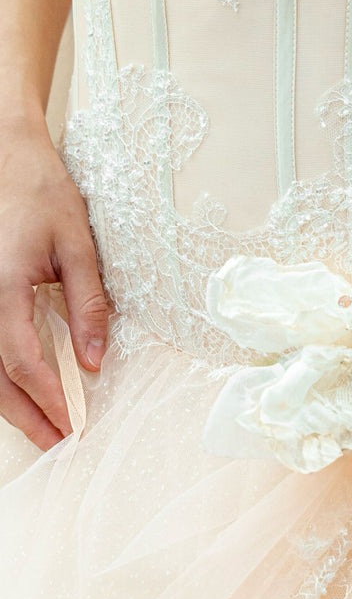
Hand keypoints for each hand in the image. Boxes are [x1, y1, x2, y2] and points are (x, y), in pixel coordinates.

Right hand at [0, 118, 108, 450]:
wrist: (6, 156)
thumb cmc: (42, 193)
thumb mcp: (78, 245)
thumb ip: (88, 304)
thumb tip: (94, 361)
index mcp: (2, 287)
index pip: (21, 360)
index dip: (47, 397)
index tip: (71, 423)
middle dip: (26, 414)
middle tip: (57, 442)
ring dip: (10, 402)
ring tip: (42, 428)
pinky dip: (1, 375)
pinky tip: (22, 391)